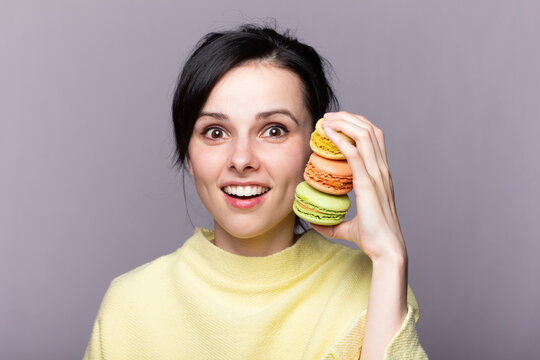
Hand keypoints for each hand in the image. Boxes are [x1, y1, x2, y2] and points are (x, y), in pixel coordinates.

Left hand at [309, 111, 406, 261]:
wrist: (386, 250)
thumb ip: (333, 224)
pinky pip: (355, 154)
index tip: (337, 123)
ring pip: (364, 135)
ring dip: (345, 123)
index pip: (373, 138)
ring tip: (327, 120)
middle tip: (329, 117)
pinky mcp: (369, 184)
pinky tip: (328, 133)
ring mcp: (377, 176)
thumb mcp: (348, 227)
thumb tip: (314, 222)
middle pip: (369, 130)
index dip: (356, 125)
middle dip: (349, 118)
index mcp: (381, 175)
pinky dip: (341, 140)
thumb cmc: (372, 239)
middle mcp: (382, 171)